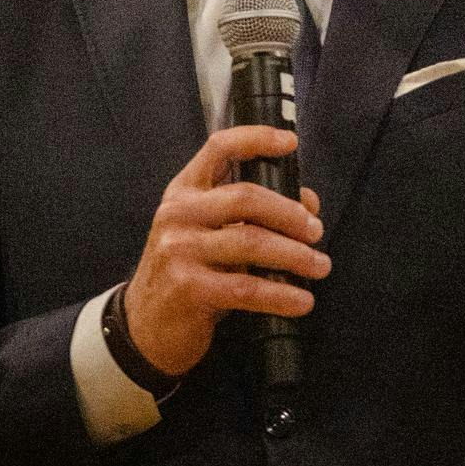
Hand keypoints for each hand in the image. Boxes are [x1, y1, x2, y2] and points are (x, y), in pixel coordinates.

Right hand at [122, 125, 328, 377]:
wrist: (145, 326)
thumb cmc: (187, 273)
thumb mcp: (208, 234)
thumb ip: (250, 214)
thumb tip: (307, 204)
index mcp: (184, 192)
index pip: (218, 149)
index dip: (256, 139)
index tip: (289, 142)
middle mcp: (178, 214)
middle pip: (245, 198)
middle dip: (290, 214)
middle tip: (316, 231)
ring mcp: (180, 250)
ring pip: (251, 242)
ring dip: (295, 256)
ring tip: (319, 266)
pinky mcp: (188, 288)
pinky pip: (247, 288)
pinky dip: (281, 295)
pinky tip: (301, 301)